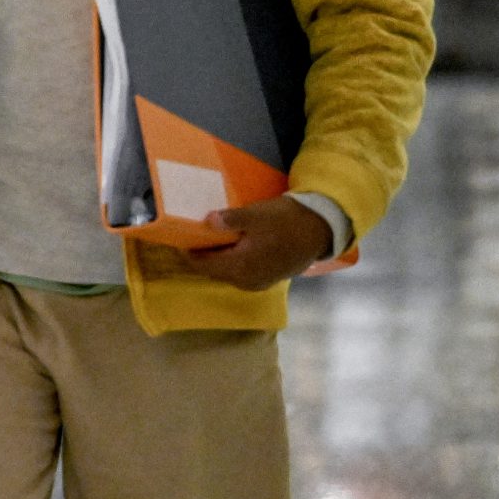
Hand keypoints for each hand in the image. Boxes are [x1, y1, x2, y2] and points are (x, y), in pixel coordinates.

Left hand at [175, 196, 333, 291]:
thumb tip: (207, 222)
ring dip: (215, 258)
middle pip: (212, 271)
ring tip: (206, 238)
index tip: (176, 237)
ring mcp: (258, 282)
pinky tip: (229, 244)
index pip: (202, 265)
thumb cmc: (287, 221)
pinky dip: (230, 260)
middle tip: (189, 235)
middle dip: (200, 255)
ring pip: (226, 272)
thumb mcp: (258, 215)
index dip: (187, 253)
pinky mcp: (267, 278)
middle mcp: (247, 281)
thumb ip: (231, 220)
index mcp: (241, 268)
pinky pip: (239, 271)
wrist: (321, 230)